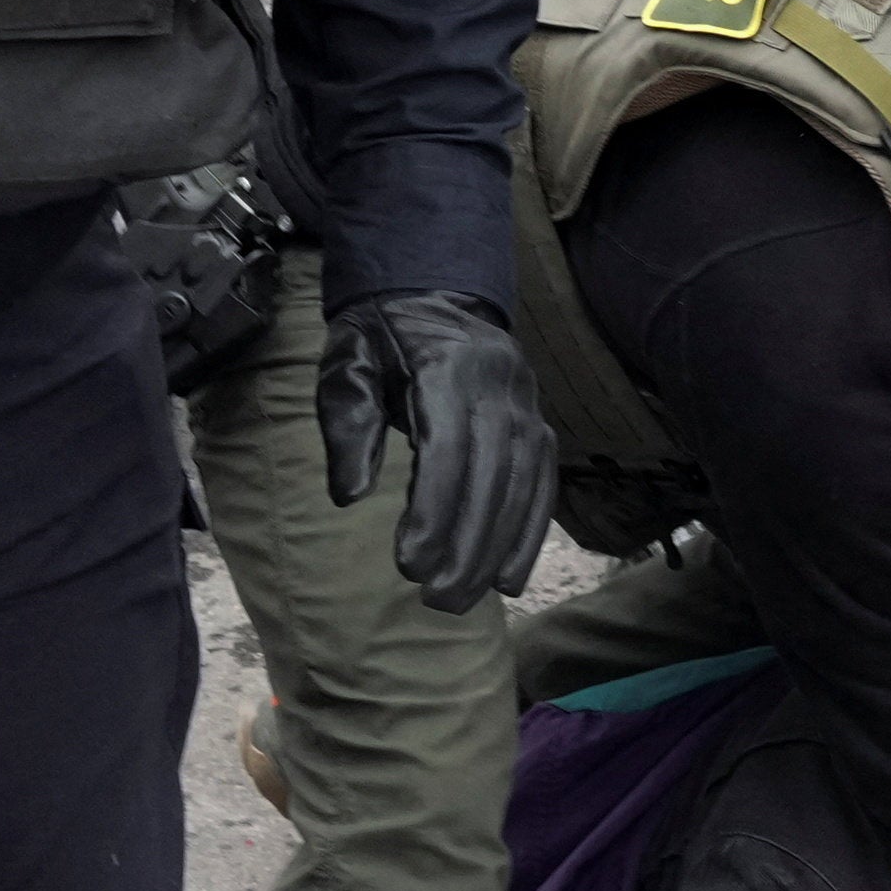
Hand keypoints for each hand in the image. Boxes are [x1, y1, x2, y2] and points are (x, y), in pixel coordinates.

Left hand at [312, 289, 554, 612]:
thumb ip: (347, 423)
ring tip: (468, 598)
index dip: (433, 513)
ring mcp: (528, 405)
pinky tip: (511, 577)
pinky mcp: (540, 423)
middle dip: (468, 547)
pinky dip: (531, 533)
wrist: (434, 289)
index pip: (447, 452)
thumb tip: (347, 495)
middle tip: (439, 601)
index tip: (410, 566)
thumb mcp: (347, 362)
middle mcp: (500, 387)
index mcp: (447, 369)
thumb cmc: (381, 335)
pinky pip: (544, 484)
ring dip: (499, 550)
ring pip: (523, 487)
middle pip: (491, 478)